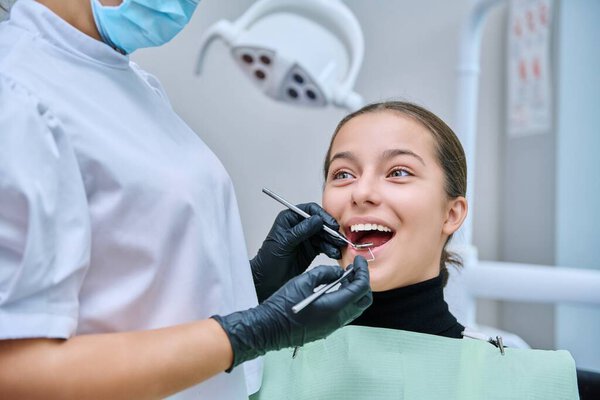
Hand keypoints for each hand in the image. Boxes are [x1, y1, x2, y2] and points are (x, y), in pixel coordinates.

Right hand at [213, 256, 371, 369]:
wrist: (268, 329)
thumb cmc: (282, 306)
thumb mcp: (303, 281)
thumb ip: (324, 273)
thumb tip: (337, 271)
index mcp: (334, 307)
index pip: (360, 288)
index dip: (363, 272)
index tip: (358, 261)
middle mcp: (337, 320)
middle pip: (363, 300)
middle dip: (362, 282)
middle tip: (354, 269)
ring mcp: (332, 327)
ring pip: (355, 308)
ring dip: (353, 291)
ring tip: (343, 277)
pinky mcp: (326, 329)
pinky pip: (344, 314)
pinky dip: (345, 300)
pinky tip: (333, 289)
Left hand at [251, 203, 346, 301]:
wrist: (267, 280)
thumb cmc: (268, 260)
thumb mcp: (284, 243)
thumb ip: (301, 231)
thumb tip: (316, 220)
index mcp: (290, 219)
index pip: (310, 210)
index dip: (322, 216)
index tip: (330, 224)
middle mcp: (299, 226)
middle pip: (320, 223)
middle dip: (330, 231)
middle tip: (338, 238)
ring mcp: (306, 238)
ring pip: (324, 235)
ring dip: (332, 241)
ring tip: (338, 248)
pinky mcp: (311, 250)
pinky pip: (324, 246)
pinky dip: (330, 249)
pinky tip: (334, 253)